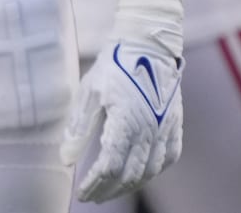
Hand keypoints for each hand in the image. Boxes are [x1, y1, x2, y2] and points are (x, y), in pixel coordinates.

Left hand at [61, 39, 183, 201]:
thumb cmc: (114, 65)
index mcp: (125, 122)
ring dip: (130, 185)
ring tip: (112, 190)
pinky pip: (168, 157)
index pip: (110, 166)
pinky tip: (142, 175)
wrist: (147, 44)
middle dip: (110, 190)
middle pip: (129, 174)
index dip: (95, 184)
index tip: (83, 192)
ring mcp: (165, 129)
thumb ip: (78, 128)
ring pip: (150, 170)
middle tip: (93, 196)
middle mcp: (149, 130)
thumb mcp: (89, 92)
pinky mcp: (174, 124)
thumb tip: (66, 159)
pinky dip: (154, 171)